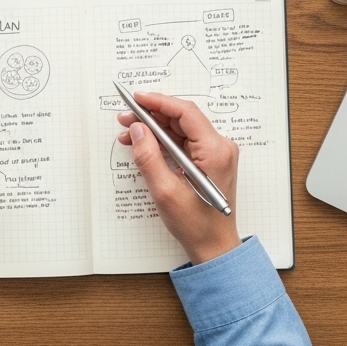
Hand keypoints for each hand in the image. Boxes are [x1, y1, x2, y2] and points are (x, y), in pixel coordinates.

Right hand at [117, 92, 239, 263]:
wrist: (215, 247)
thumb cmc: (196, 225)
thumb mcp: (165, 192)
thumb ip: (149, 157)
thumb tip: (138, 129)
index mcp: (215, 151)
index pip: (185, 113)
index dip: (159, 102)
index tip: (137, 98)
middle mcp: (220, 147)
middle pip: (182, 118)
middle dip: (152, 115)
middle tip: (126, 117)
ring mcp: (216, 153)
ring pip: (181, 128)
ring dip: (155, 128)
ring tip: (129, 131)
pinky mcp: (209, 159)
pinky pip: (183, 141)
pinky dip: (163, 140)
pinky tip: (143, 143)